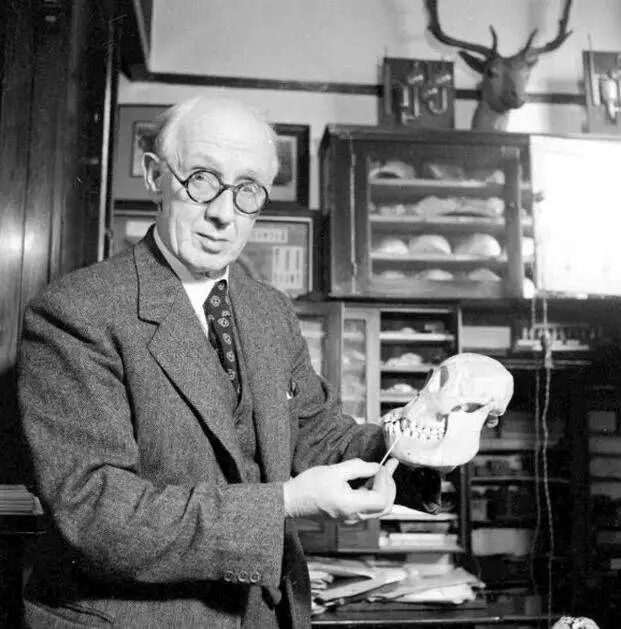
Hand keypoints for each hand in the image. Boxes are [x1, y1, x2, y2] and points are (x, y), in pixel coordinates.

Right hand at [283, 458, 398, 521]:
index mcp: (351, 506)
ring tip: (382, 471)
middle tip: (389, 468)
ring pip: (378, 509)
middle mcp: (354, 516)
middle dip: (389, 486)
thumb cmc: (309, 486)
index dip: (386, 482)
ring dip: (383, 489)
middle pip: (384, 507)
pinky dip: (373, 493)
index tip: (382, 466)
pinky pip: (367, 507)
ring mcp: (350, 518)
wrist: (291, 501)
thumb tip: (376, 467)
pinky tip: (369, 480)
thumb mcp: (334, 471)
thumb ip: (357, 468)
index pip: (381, 499)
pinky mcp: (346, 515)